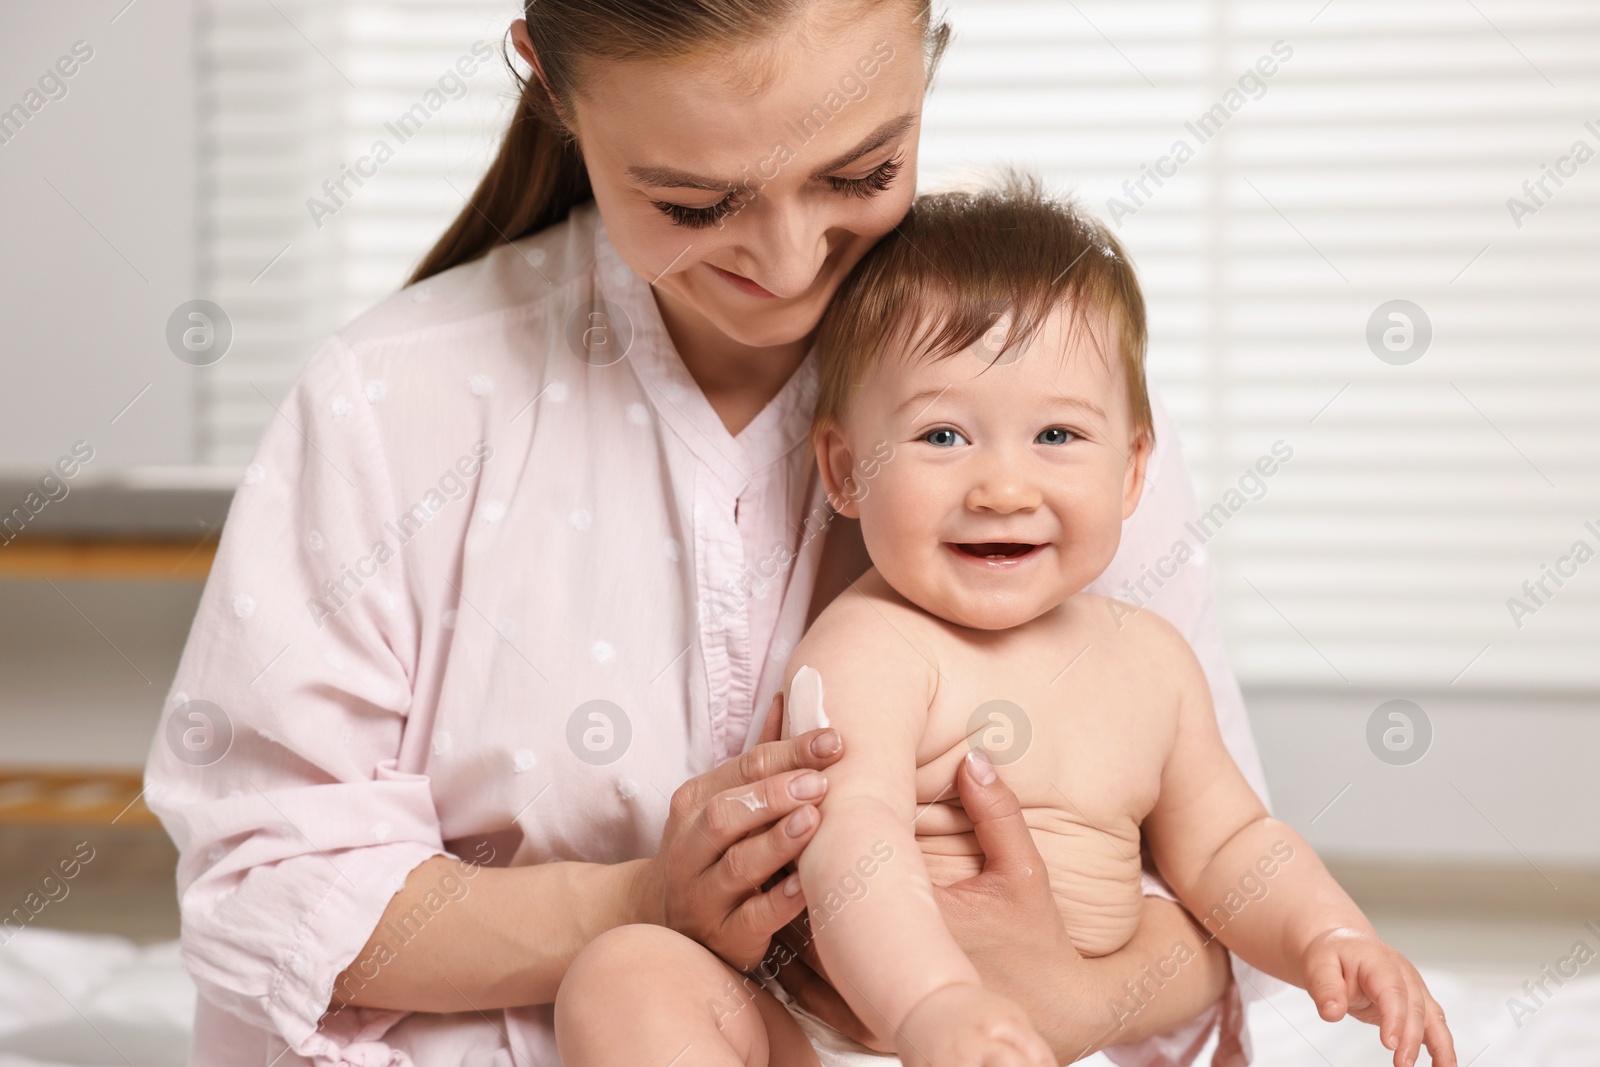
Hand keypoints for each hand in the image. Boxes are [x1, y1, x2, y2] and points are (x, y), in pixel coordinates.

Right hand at [631, 690, 843, 970]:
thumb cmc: (712, 849)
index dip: (790, 752)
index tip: (834, 741)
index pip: (742, 769)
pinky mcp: (723, 938)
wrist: (661, 919)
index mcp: (693, 803)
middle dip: (774, 795)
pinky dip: (778, 902)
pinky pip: (750, 919)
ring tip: (813, 822)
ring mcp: (702, 895)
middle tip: (820, 782)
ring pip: (736, 866)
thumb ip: (758, 757)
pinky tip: (805, 886)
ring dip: (776, 842)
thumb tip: (790, 697)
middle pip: (726, 814)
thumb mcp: (724, 799)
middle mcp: (691, 847)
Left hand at [770, 750, 1078, 1051]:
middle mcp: (886, 969)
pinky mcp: (868, 1032)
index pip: (836, 874)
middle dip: (788, 874)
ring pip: (798, 957)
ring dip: (785, 915)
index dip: (809, 839)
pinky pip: (809, 997)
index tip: (799, 807)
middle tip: (773, 835)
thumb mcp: (1024, 873)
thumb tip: (973, 759)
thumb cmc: (1038, 946)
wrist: (1053, 1019)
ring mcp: (873, 1007)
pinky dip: (795, 963)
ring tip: (772, 874)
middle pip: (806, 913)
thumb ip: (997, 814)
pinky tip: (790, 927)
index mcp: (917, 920)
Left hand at [1302, 927, 1456, 1066]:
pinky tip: (1444, 1064)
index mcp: (1379, 961)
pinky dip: (1442, 1045)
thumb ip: (1325, 988)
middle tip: (1402, 1063)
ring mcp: (1414, 987)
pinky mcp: (1416, 1002)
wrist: (1345, 945)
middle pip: (1414, 1007)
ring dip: (1440, 1045)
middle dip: (1411, 1038)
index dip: (1394, 1017)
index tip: (1389, 1043)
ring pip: (1433, 1016)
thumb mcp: (1319, 964)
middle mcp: (1403, 973)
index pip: (1392, 989)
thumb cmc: (1335, 953)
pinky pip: (1434, 1024)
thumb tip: (1332, 1012)